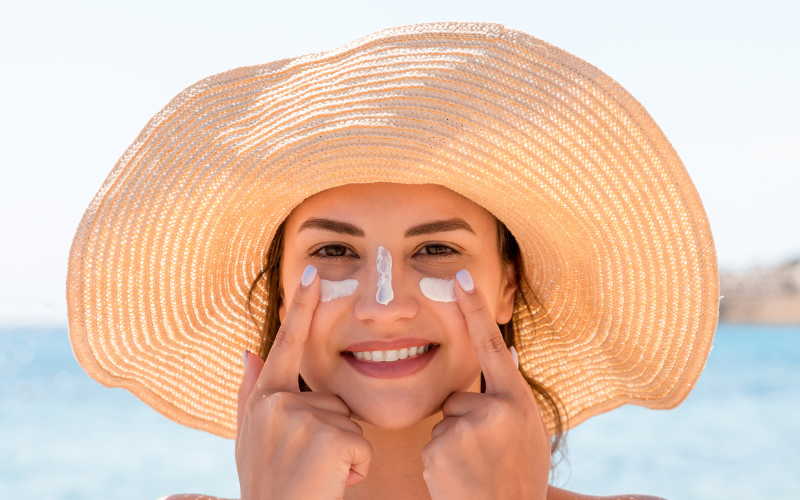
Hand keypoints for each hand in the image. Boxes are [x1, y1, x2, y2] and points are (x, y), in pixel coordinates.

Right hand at [235, 265, 372, 499]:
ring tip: (317, 474)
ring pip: (348, 423)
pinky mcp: (328, 439)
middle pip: (332, 400)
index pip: (287, 345)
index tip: (313, 272)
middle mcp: (278, 404)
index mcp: (264, 400)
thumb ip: (251, 391)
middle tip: (307, 464)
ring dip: (343, 452)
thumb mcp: (250, 438)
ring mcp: (302, 419)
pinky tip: (331, 481)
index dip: (300, 308)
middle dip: (332, 433)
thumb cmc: (267, 484)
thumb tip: (248, 350)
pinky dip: (355, 469)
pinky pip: (361, 446)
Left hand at [421, 270, 550, 499]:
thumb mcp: (529, 432)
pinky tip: (459, 477)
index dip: (475, 309)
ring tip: (474, 468)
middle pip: (458, 396)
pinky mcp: (440, 448)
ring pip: (444, 420)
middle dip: (464, 421)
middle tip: (485, 454)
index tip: (460, 277)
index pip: (492, 345)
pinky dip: (441, 459)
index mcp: (518, 402)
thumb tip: (503, 351)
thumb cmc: (519, 478)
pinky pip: (432, 442)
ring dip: (453, 442)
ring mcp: (466, 428)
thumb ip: (512, 396)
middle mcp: (495, 409)